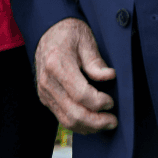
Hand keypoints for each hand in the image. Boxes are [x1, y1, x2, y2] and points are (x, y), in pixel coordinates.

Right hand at [34, 17, 116, 134]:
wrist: (47, 30)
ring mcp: (44, 92)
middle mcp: (47, 81)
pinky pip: (62, 118)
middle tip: (113, 121)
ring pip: (67, 120)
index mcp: (57, 64)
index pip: (80, 94)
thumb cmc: (69, 32)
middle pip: (73, 112)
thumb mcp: (85, 39)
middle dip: (96, 121)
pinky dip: (79, 124)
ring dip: (89, 127)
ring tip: (106, 123)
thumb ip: (96, 61)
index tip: (111, 102)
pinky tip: (93, 122)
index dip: (98, 102)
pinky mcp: (45, 98)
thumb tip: (109, 77)